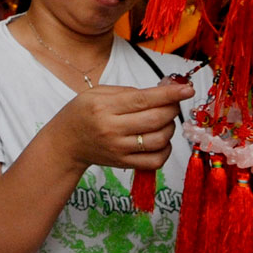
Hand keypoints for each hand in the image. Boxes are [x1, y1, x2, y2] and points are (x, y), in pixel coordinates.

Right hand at [51, 81, 194, 173]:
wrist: (65, 143)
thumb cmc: (81, 114)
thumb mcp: (96, 93)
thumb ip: (128, 91)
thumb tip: (162, 92)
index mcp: (104, 107)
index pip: (144, 99)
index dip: (170, 94)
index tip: (187, 89)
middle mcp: (112, 129)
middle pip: (157, 119)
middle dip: (172, 108)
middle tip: (172, 102)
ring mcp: (119, 149)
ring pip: (160, 139)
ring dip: (170, 128)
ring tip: (163, 121)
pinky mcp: (124, 163)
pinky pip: (156, 160)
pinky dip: (165, 149)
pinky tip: (159, 140)